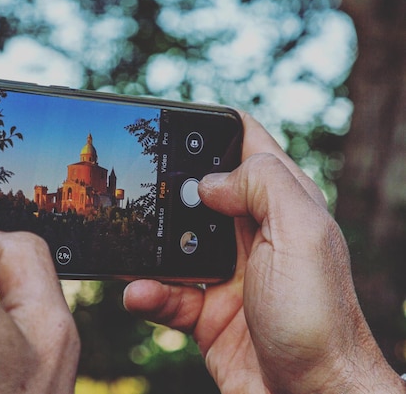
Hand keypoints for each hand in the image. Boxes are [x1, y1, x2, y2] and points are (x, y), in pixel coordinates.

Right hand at [124, 113, 404, 392]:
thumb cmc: (319, 319)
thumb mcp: (301, 235)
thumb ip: (262, 186)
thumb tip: (210, 179)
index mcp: (282, 205)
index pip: (247, 145)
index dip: (212, 129)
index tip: (173, 123)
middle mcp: (253, 234)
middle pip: (200, 191)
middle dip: (167, 188)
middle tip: (137, 188)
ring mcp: (226, 273)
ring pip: (174, 242)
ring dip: (147, 245)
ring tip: (125, 246)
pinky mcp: (206, 310)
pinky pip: (166, 291)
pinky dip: (148, 292)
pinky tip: (138, 293)